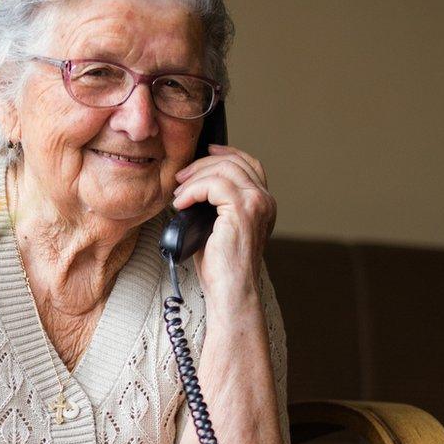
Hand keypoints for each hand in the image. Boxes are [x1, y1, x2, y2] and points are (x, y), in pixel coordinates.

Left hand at [172, 144, 275, 299]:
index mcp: (263, 204)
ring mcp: (256, 204)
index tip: (205, 151)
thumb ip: (215, 204)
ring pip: (223, 169)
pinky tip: (181, 203)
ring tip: (179, 193)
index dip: (227, 152)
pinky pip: (213, 184)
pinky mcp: (242, 210)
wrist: (231, 292)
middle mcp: (265, 201)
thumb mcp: (219, 228)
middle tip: (181, 177)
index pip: (249, 164)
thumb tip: (190, 186)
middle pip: (235, 162)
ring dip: (195, 176)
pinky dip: (193, 190)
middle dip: (203, 164)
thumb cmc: (222, 268)